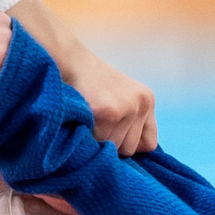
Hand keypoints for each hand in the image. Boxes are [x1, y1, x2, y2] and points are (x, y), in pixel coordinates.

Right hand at [4, 0, 161, 155]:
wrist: (66, 59)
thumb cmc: (87, 83)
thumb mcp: (118, 97)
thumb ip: (127, 122)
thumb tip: (127, 155)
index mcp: (146, 100)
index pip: (148, 144)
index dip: (128, 146)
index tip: (111, 139)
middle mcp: (140, 104)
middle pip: (129, 150)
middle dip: (109, 144)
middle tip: (93, 125)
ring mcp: (125, 107)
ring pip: (112, 148)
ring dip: (95, 142)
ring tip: (85, 121)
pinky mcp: (107, 111)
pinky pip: (97, 142)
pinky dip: (84, 137)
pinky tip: (79, 121)